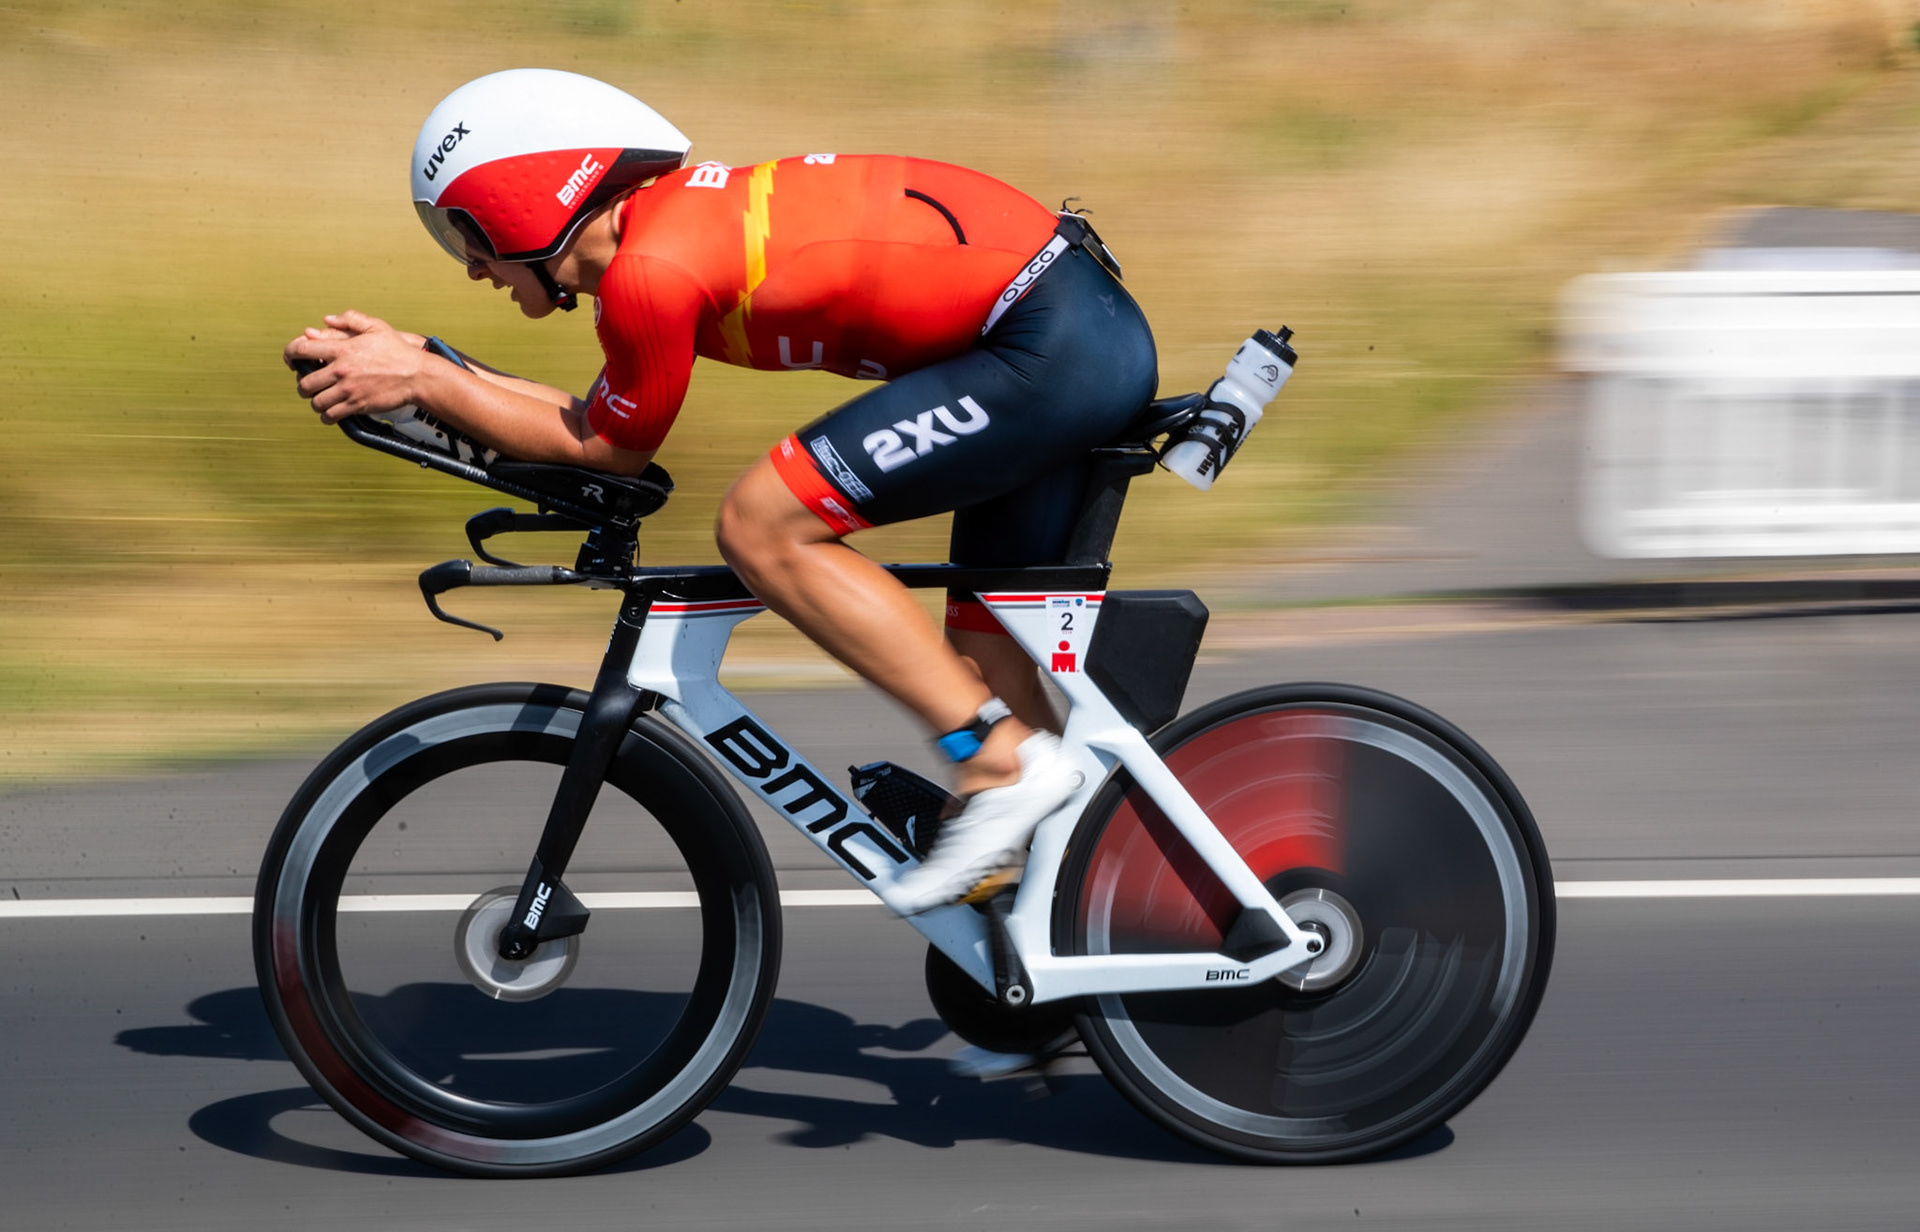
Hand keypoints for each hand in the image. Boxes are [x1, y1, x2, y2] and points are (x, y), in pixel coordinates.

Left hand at [282, 310, 433, 422]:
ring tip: (321, 400)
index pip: (301, 349)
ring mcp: (348, 389)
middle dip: (303, 385)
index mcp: (341, 349)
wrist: (416, 375)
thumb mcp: (376, 327)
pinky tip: (331, 413)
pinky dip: (327, 416)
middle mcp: (340, 370)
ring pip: (316, 401)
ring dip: (315, 402)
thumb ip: (350, 319)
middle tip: (309, 386)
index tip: (291, 361)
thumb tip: (327, 320)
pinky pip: (331, 415)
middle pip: (305, 382)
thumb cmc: (397, 352)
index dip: (289, 355)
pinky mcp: (356, 405)